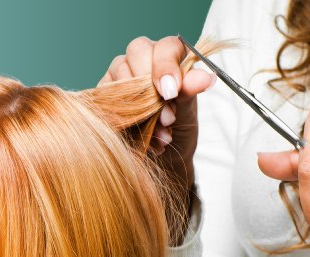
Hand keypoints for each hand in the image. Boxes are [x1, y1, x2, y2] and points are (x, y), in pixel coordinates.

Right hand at [99, 36, 214, 190]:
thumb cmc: (178, 127)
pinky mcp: (105, 92)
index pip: (166, 46)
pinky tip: (140, 135)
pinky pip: (106, 95)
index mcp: (170, 56)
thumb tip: (204, 78)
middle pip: (138, 50)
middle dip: (149, 82)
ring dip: (138, 104)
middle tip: (164, 115)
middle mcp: (144, 58)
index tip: (171, 93)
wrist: (164, 156)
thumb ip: (190, 92)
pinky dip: (123, 117)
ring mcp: (121, 73)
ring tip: (159, 132)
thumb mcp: (187, 112)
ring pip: (120, 71)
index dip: (166, 66)